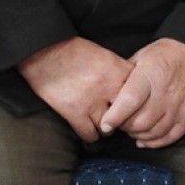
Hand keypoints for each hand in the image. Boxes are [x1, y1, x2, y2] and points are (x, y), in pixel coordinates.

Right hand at [17, 37, 133, 141]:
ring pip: (109, 128)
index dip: (136, 104)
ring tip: (98, 121)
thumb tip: (132, 91)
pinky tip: (85, 126)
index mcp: (117, 69)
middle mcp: (108, 85)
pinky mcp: (74, 111)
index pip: (140, 96)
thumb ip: (119, 73)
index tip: (132, 108)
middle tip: (117, 119)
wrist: (43, 50)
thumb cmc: (73, 51)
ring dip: (104, 127)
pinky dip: (88, 133)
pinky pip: (90, 135)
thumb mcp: (104, 55)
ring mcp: (91, 100)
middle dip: (123, 119)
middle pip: (128, 115)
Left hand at [100, 38, 184, 148]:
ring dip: (138, 135)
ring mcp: (179, 107)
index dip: (115, 117)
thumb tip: (110, 93)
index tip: (105, 124)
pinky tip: (145, 139)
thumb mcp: (141, 56)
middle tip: (119, 123)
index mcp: (150, 75)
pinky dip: (155, 142)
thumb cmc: (168, 53)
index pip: (129, 102)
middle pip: (140, 122)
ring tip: (132, 129)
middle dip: (124, 127)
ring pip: (154, 132)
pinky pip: (170, 137)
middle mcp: (165, 93)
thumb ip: (126, 76)